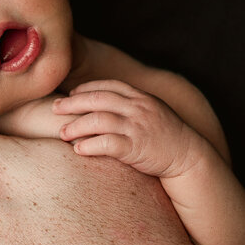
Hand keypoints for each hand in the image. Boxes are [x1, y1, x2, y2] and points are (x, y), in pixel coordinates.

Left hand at [53, 79, 199, 177]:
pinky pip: (107, 143)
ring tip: (62, 133)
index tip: (71, 94)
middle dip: (73, 103)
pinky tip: (78, 150)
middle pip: (98, 99)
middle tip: (55, 109)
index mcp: (141, 97)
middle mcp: (138, 108)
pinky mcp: (136, 148)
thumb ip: (131, 106)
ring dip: (77, 126)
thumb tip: (105, 106)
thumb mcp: (152, 112)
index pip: (108, 86)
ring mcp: (137, 127)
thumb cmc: (167, 137)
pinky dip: (89, 145)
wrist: (189, 157)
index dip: (86, 89)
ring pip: (99, 120)